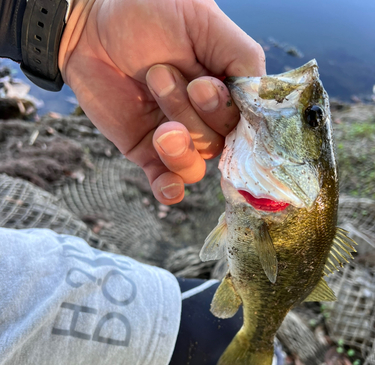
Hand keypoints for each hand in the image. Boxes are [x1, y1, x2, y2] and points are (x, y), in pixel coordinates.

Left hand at [59, 0, 264, 203]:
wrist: (91, 21)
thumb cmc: (149, 10)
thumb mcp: (205, 22)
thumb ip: (242, 59)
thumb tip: (262, 98)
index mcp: (226, 91)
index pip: (246, 124)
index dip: (225, 114)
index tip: (204, 86)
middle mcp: (205, 119)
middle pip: (218, 144)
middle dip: (192, 113)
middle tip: (161, 72)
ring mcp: (176, 138)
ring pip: (194, 165)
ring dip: (176, 141)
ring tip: (151, 94)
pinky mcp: (146, 151)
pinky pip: (166, 182)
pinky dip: (169, 189)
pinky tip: (167, 187)